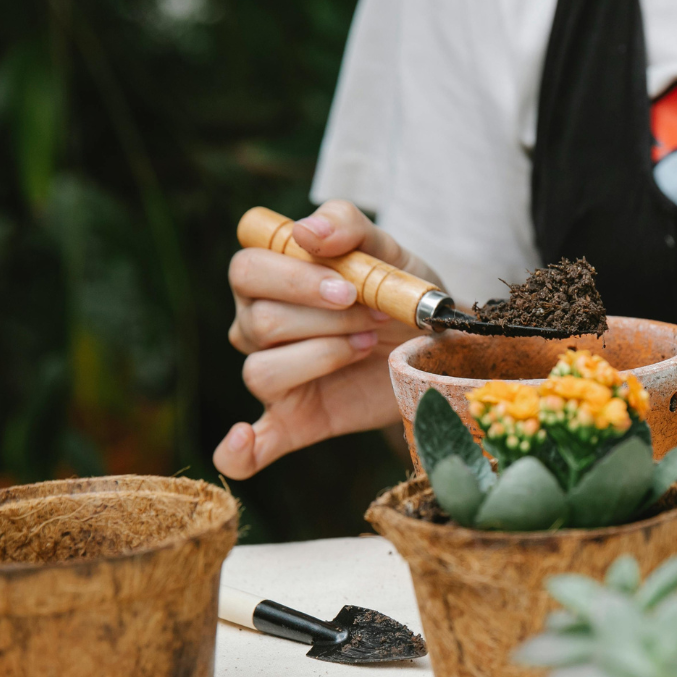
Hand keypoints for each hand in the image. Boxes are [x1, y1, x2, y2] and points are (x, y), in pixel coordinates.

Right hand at [215, 200, 443, 478]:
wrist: (439, 345)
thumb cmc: (400, 292)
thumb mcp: (387, 250)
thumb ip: (348, 225)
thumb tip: (306, 232)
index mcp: (269, 279)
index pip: (247, 270)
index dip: (295, 279)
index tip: (349, 287)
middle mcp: (256, 327)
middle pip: (257, 322)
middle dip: (325, 319)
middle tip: (375, 317)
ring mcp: (274, 377)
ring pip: (262, 371)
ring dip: (322, 358)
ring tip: (365, 347)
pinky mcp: (295, 422)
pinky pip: (250, 450)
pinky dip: (238, 451)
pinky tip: (242, 440)